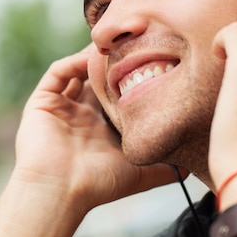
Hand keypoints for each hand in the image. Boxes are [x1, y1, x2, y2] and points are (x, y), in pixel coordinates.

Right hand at [14, 45, 178, 212]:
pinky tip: (92, 57)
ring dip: (94, 58)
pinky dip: (74, 62)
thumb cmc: (99, 184)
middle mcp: (79, 117)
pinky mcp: (41, 102)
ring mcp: (60, 108)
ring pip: (77, 71)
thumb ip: (166, 167)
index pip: (116, 96)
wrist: (60, 192)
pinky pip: (58, 72)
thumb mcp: (142, 173)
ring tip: (114, 45)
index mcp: (99, 131)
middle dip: (113, 63)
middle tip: (134, 44)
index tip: (152, 64)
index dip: (132, 80)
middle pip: (97, 80)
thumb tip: (195, 164)